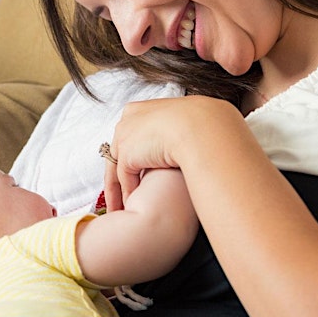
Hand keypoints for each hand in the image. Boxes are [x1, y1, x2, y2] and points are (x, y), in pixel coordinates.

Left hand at [104, 96, 246, 209]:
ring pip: (116, 167)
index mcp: (139, 110)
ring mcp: (125, 137)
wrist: (200, 127)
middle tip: (120, 192)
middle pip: (118, 151)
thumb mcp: (181, 124)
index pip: (130, 135)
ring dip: (117, 189)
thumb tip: (179, 143)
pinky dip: (127, 192)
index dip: (132, 153)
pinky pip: (124, 178)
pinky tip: (131, 206)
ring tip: (120, 206)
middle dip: (119, 173)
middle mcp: (127, 121)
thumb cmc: (201, 124)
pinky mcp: (127, 154)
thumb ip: (172, 133)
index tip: (135, 168)